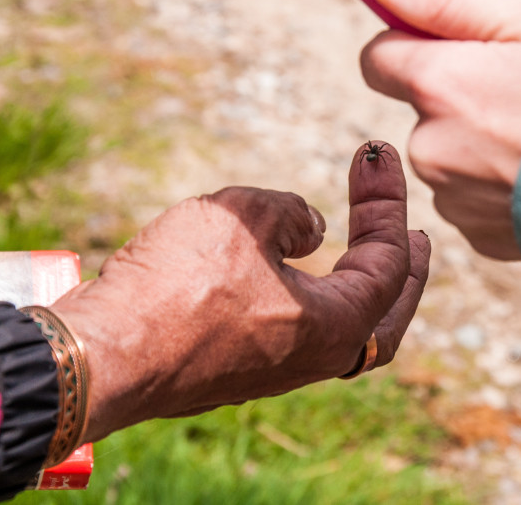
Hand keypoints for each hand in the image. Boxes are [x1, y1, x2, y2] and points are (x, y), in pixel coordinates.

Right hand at [50, 141, 428, 441]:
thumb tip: (311, 228)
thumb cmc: (177, 286)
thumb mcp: (243, 217)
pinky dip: (318, 299)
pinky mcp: (238, 366)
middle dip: (406, 270)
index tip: (375, 152)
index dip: (386, 200)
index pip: (389, 260)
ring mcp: (276, 368)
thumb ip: (290, 213)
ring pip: (347, 333)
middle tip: (418, 234)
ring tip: (368, 250)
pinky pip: (301, 333)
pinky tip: (298, 267)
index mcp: (334, 326)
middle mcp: (313, 357)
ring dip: (364, 288)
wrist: (102, 351)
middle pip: (387, 317)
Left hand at [360, 0, 520, 259]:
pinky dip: (502, 186)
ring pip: (449, 156)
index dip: (416, 43)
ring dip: (482, 143)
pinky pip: (475, 200)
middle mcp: (431, 146)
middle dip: (460, 95)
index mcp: (439, 84)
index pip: (378, 56)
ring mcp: (455, 198)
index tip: (457, 43)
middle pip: (421, 108)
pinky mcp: (482, 237)